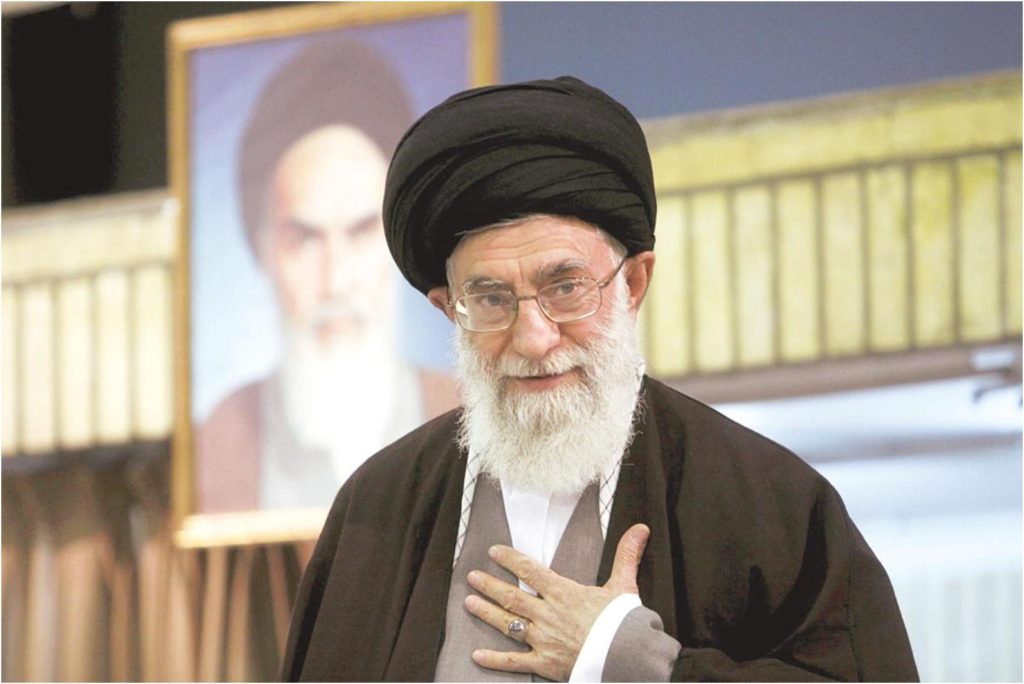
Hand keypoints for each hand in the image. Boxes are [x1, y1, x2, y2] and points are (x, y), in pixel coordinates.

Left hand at [464, 523, 649, 680]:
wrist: (628, 657)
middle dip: (489, 585)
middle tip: (471, 576)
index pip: (530, 571)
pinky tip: (476, 655)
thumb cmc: (624, 623)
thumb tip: (640, 529)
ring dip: (486, 612)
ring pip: (508, 623)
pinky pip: (514, 661)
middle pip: (512, 596)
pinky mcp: (545, 663)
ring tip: (468, 602)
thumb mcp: (625, 585)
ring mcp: (544, 640)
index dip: (510, 559)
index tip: (494, 551)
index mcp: (565, 593)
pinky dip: (494, 660)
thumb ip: (626, 555)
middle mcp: (549, 615)